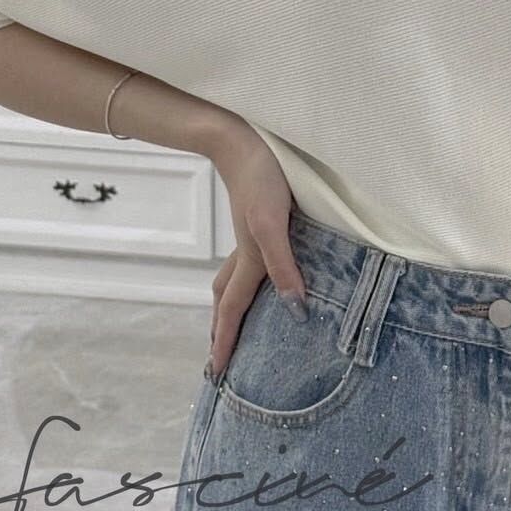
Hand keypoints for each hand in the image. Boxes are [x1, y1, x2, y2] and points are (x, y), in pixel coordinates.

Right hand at [205, 122, 308, 380]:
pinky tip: (267, 272)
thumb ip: (283, 265)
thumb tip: (294, 307)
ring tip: (237, 323)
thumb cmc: (261, 179)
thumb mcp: (273, 224)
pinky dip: (253, 277)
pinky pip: (252, 260)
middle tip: (221, 356)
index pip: (234, 310)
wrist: (243, 137)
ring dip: (234, 305)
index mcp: (250, 258)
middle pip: (229, 299)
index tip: (216, 373)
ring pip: (235, 279)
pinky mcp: (260, 218)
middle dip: (224, 329)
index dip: (226, 342)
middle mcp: (247, 251)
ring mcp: (251, 235)